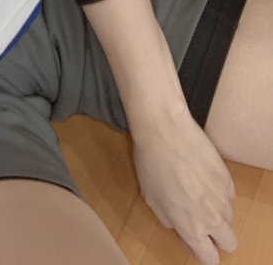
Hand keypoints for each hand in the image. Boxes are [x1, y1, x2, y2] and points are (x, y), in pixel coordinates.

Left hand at [132, 110, 237, 264]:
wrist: (164, 129)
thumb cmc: (151, 164)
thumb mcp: (152, 199)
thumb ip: (170, 220)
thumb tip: (180, 225)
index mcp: (192, 228)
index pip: (210, 260)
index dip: (205, 256)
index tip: (199, 248)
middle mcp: (212, 217)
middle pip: (230, 243)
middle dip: (219, 239)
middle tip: (203, 225)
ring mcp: (223, 196)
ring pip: (230, 217)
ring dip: (218, 213)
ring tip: (198, 195)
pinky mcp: (227, 176)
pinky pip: (229, 194)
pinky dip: (220, 192)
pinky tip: (203, 178)